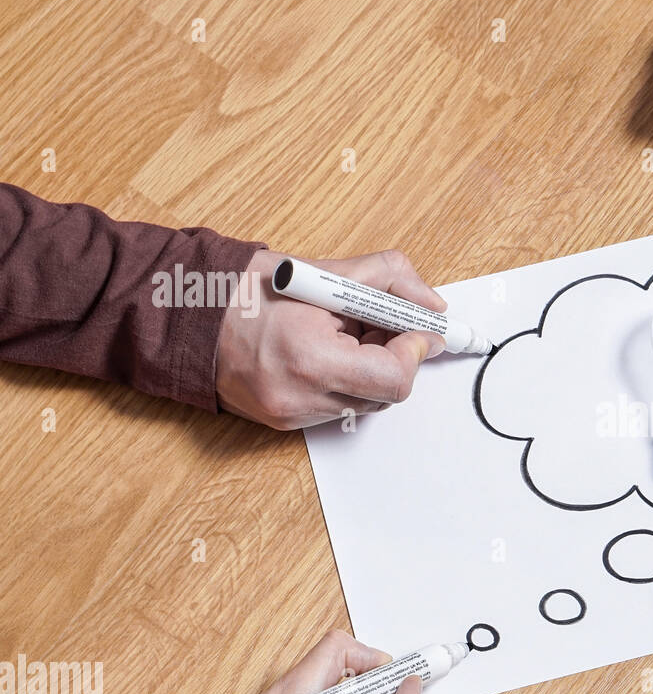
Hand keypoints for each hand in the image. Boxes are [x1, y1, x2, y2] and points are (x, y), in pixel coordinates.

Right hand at [217, 249, 446, 428]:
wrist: (180, 316)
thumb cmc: (242, 289)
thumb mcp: (321, 271)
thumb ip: (387, 280)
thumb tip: (432, 306)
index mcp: (308, 358)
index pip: (393, 377)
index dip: (415, 350)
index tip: (420, 328)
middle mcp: (299, 398)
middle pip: (386, 394)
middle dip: (396, 358)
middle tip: (384, 324)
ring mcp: (289, 416)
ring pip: (365, 403)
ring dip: (371, 370)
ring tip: (346, 332)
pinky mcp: (282, 423)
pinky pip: (337, 406)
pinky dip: (345, 380)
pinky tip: (325, 351)